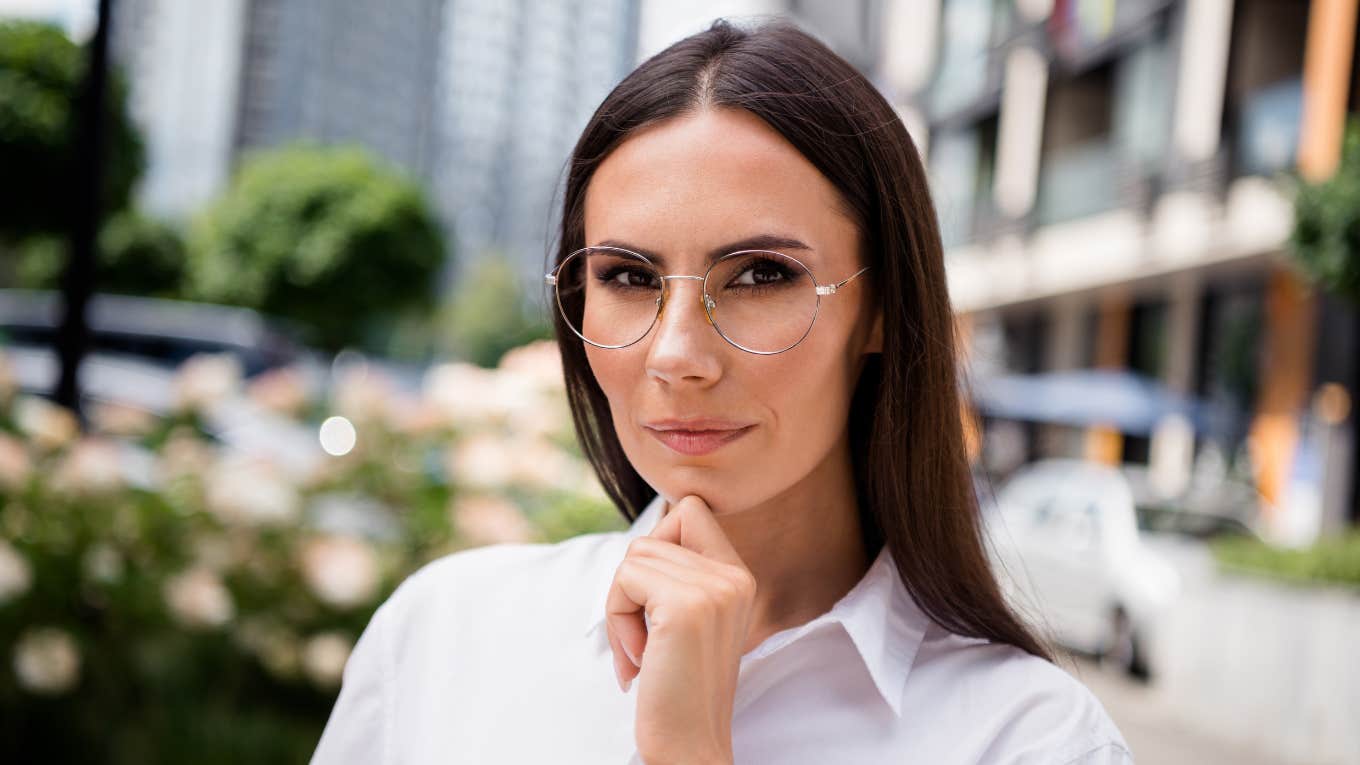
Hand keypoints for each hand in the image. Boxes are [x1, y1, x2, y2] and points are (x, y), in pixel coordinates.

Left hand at [605, 494, 756, 764]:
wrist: (690, 744)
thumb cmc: (677, 687)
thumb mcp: (691, 617)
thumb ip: (681, 572)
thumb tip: (649, 530)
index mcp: (739, 575)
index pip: (689, 509)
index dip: (657, 544)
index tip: (656, 600)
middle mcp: (734, 576)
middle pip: (652, 535)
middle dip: (631, 586)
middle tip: (646, 637)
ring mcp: (714, 589)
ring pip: (634, 557)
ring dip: (622, 607)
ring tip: (645, 651)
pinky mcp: (686, 607)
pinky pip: (626, 579)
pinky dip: (618, 620)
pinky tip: (641, 659)